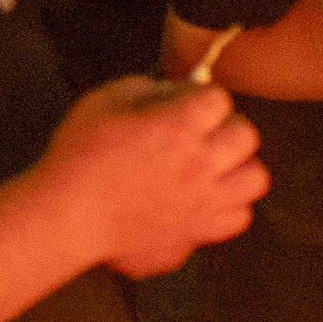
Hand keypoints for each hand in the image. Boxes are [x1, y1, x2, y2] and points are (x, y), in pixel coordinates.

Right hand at [41, 77, 267, 277]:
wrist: (67, 215)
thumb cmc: (78, 154)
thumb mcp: (104, 100)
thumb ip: (147, 89)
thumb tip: (176, 91)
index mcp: (180, 126)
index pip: (219, 98)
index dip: (201, 97)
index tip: (183, 104)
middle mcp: (203, 162)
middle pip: (246, 135)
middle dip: (224, 127)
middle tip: (199, 134)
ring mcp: (208, 201)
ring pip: (256, 178)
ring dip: (238, 167)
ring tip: (212, 167)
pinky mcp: (202, 232)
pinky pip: (241, 216)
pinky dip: (230, 206)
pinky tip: (206, 199)